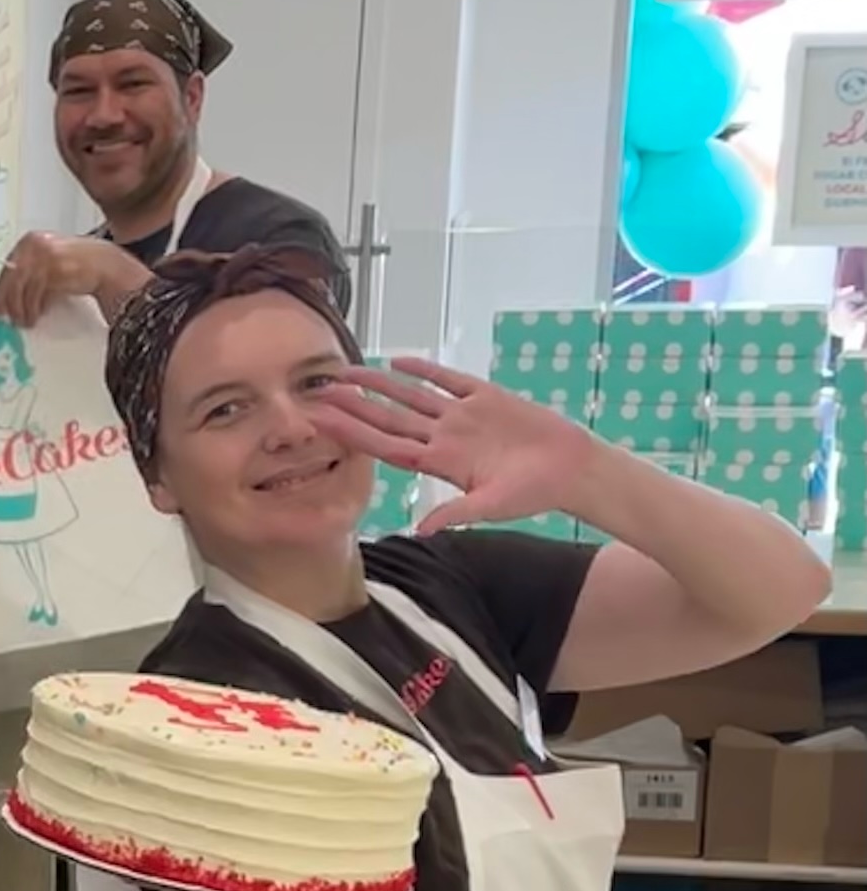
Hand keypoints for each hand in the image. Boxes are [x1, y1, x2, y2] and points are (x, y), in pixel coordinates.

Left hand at [0, 234, 145, 326]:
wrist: (104, 264)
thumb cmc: (77, 264)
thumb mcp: (48, 261)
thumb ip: (30, 271)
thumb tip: (9, 296)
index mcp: (29, 241)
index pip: (8, 267)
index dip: (0, 290)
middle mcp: (33, 245)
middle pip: (11, 278)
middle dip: (6, 301)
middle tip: (4, 318)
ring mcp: (43, 256)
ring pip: (21, 288)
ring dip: (21, 309)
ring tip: (24, 321)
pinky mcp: (54, 269)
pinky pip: (36, 293)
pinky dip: (34, 307)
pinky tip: (37, 315)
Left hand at [305, 358, 597, 535]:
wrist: (572, 468)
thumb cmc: (533, 492)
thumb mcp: (492, 505)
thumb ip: (456, 513)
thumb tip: (421, 530)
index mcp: (440, 463)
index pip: (386, 445)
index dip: (353, 433)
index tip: (323, 422)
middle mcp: (444, 437)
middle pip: (390, 417)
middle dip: (354, 405)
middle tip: (318, 391)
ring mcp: (462, 416)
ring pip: (412, 395)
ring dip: (380, 384)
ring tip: (348, 371)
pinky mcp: (486, 397)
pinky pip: (449, 380)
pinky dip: (426, 369)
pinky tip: (399, 361)